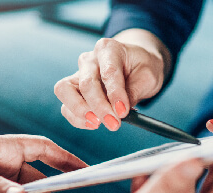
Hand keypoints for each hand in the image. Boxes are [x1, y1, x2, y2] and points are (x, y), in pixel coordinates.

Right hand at [54, 29, 168, 130]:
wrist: (134, 66)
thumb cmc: (141, 67)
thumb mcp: (148, 76)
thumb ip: (134, 91)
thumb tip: (120, 111)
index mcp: (109, 49)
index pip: (108, 72)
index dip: (115, 93)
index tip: (123, 111)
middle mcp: (89, 59)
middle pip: (86, 83)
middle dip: (99, 107)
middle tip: (113, 123)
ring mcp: (78, 74)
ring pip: (65, 91)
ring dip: (80, 111)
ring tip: (98, 123)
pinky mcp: (72, 90)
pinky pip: (66, 106)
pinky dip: (77, 118)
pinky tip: (94, 123)